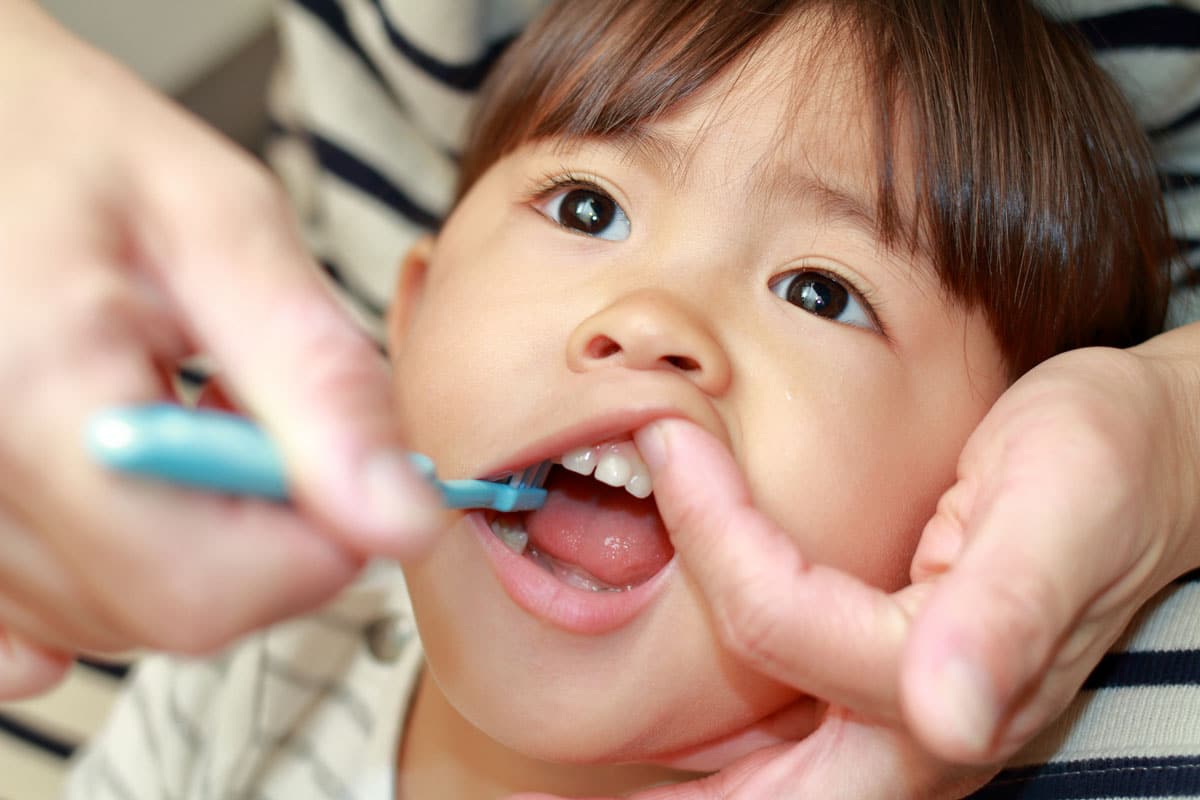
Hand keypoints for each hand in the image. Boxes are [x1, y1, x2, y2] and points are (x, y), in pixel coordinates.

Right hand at [0, 2, 442, 698]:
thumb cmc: (62, 136)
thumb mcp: (220, 224)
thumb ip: (316, 379)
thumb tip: (398, 513)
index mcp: (36, 395)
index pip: (203, 590)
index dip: (313, 549)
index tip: (348, 474)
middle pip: (158, 614)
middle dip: (258, 542)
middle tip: (258, 422)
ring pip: (101, 621)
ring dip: (185, 544)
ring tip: (176, 418)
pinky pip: (15, 623)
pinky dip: (95, 574)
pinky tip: (114, 500)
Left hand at [511, 329, 1199, 798]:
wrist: (1144, 459)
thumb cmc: (1102, 464)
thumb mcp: (1063, 507)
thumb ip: (1009, 612)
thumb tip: (949, 715)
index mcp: (946, 681)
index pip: (781, 625)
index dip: (715, 535)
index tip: (668, 440)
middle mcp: (916, 730)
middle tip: (529, 799)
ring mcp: (902, 724)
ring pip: (767, 793)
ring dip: (674, 795)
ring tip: (566, 795)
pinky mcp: (887, 693)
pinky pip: (784, 752)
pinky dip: (718, 762)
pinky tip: (664, 755)